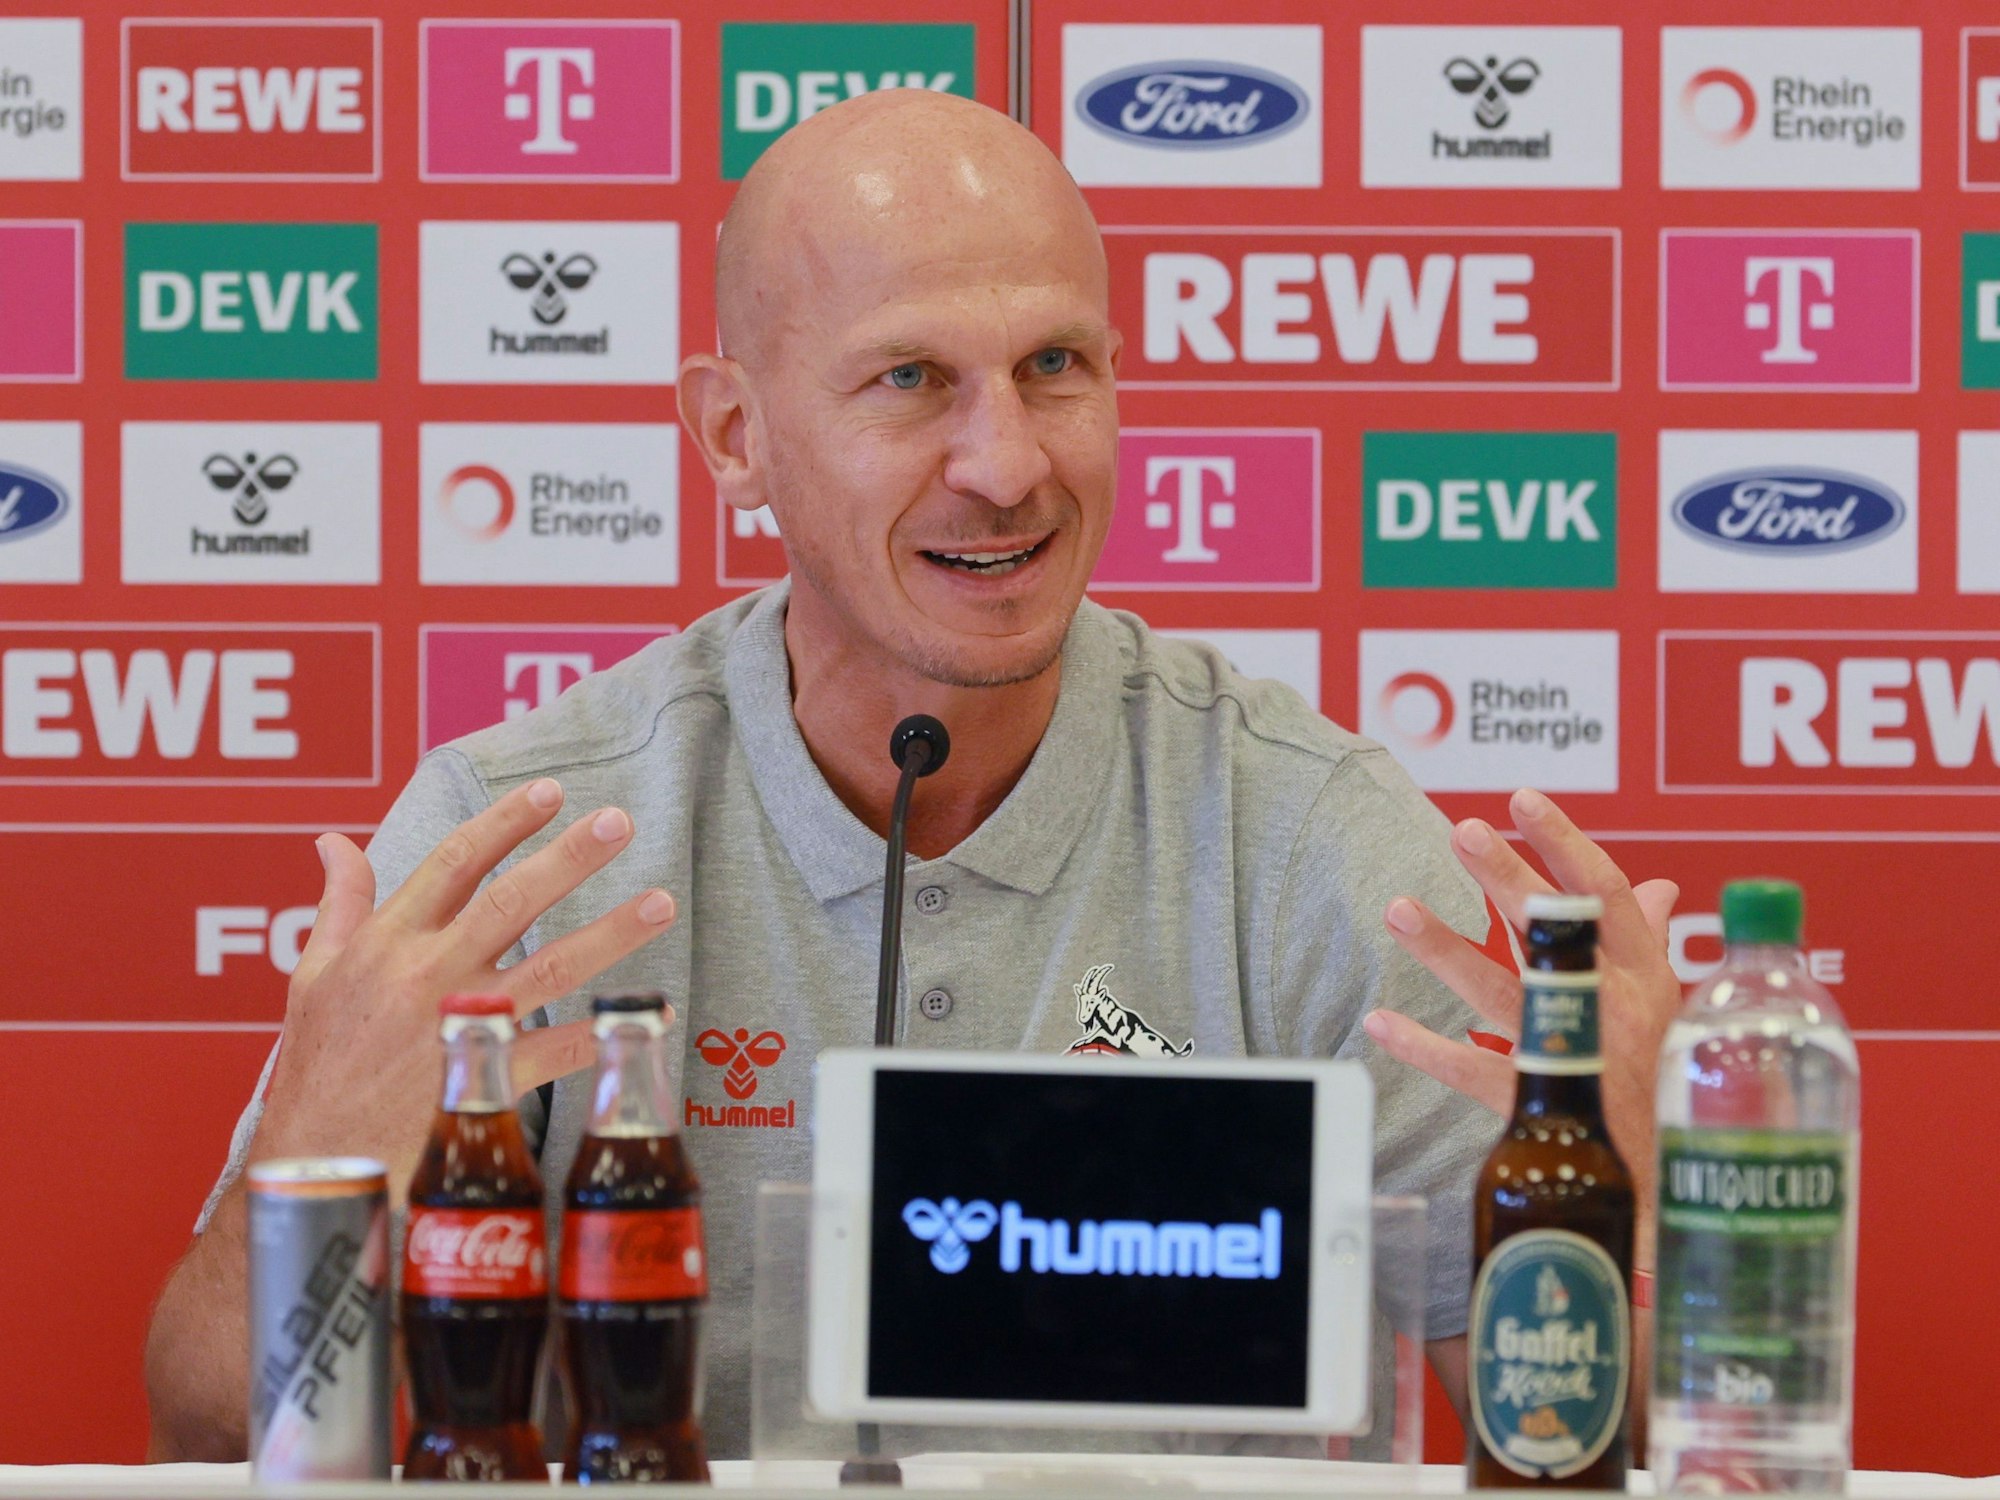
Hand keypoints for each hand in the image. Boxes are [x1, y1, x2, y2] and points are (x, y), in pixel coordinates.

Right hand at [250, 777, 677, 1195]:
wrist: (315, 1162)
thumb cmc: (317, 1068)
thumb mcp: (312, 976)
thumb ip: (338, 905)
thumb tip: (333, 842)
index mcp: (386, 944)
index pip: (453, 864)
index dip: (504, 823)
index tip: (550, 791)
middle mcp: (426, 975)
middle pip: (510, 902)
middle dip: (568, 858)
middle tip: (619, 822)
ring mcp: (459, 1027)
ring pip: (549, 968)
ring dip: (611, 934)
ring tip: (662, 902)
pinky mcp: (485, 1082)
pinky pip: (559, 1051)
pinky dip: (605, 1032)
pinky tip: (654, 1015)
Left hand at [1363, 787, 1680, 1231]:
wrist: (1674, 1188)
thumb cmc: (1675, 1088)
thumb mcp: (1675, 1008)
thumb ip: (1649, 943)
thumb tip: (1653, 889)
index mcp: (1644, 977)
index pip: (1605, 896)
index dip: (1564, 845)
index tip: (1524, 801)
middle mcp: (1608, 1007)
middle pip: (1548, 930)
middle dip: (1504, 877)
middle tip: (1461, 831)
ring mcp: (1569, 1053)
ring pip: (1500, 990)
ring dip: (1445, 949)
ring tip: (1397, 908)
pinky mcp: (1535, 1103)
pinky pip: (1471, 1069)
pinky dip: (1423, 1047)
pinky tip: (1378, 1020)